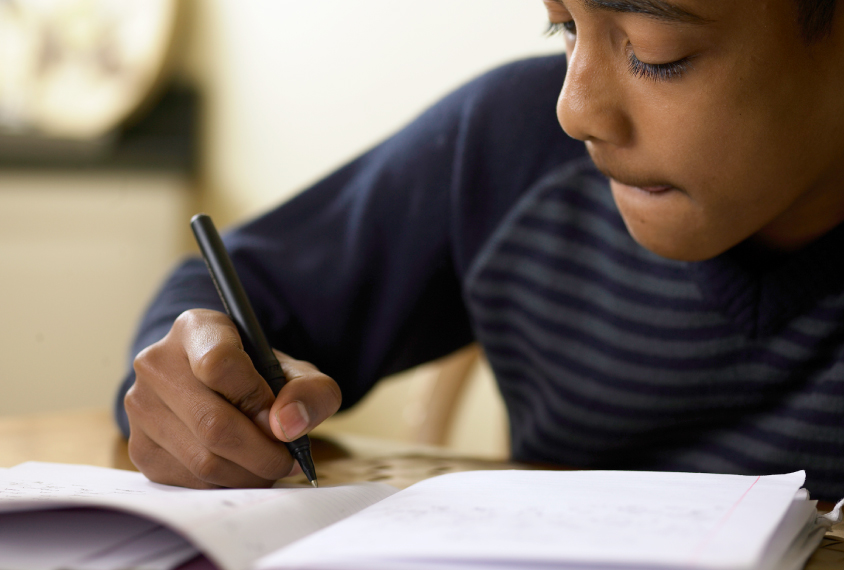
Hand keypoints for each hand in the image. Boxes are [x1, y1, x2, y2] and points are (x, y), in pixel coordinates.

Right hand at [124, 309, 341, 488]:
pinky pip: (189, 482)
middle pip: (213, 423)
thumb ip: (311, 391)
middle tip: (287, 458)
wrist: (219, 390)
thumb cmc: (261, 378)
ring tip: (269, 465)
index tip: (278, 415)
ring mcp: (140, 406)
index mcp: (196, 329)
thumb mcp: (298, 374)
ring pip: (203, 460)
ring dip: (248, 474)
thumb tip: (287, 425)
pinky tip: (242, 470)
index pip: (218, 362)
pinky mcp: (139, 447)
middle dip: (262, 452)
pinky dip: (226, 485)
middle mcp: (156, 362)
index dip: (256, 398)